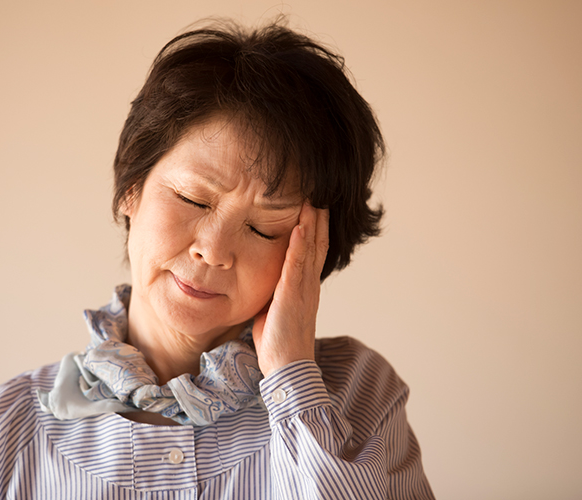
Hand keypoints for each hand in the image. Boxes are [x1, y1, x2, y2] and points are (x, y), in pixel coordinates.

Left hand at [252, 202, 329, 376]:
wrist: (286, 367)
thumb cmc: (278, 341)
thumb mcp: (275, 308)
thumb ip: (275, 290)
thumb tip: (262, 277)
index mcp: (305, 286)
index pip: (312, 250)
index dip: (315, 227)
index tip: (313, 205)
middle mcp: (309, 284)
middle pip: (317, 243)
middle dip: (318, 218)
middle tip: (319, 192)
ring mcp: (303, 289)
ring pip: (311, 249)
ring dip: (312, 223)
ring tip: (313, 200)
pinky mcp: (292, 296)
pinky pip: (296, 266)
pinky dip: (300, 245)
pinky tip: (300, 227)